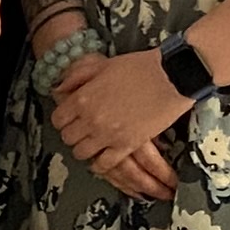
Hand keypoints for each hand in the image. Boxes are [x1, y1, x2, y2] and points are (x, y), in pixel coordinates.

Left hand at [50, 50, 183, 200]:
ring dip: (85, 148)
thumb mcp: (102, 65)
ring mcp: (108, 135)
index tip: (70, 119)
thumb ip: (77, 76)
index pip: (58, 119)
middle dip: (73, 134)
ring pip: (81, 153)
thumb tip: (59, 89)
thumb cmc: (139, 68)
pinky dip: (101, 163)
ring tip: (93, 143)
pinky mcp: (126, 145)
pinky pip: (104, 164)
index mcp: (82, 98)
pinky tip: (103, 156)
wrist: (171, 78)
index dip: (63, 119)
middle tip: (82, 130)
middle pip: (67, 138)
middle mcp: (90, 119)